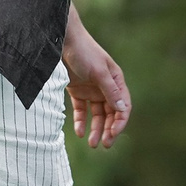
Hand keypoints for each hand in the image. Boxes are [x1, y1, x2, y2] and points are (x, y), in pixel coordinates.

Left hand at [61, 21, 130, 148]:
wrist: (62, 41)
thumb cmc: (84, 52)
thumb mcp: (99, 72)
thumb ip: (110, 91)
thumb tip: (122, 110)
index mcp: (116, 82)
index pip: (123, 106)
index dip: (120, 122)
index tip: (113, 134)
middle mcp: (106, 88)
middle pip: (111, 114)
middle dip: (109, 130)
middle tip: (105, 144)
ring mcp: (91, 90)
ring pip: (97, 115)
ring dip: (95, 129)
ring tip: (92, 144)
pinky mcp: (77, 91)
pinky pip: (81, 110)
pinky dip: (81, 121)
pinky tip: (78, 132)